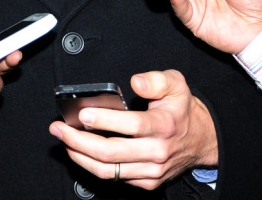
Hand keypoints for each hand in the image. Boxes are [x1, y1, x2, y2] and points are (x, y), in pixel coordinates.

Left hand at [48, 70, 216, 189]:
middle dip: (78, 141)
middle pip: (110, 152)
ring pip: (108, 170)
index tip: (82, 114)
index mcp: (163, 126)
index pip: (130, 126)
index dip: (103, 121)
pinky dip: (93, 166)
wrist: (202, 139)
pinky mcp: (147, 181)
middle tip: (59, 129)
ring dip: (80, 156)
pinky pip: (114, 178)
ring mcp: (151, 169)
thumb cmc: (182, 110)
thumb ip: (155, 80)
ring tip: (64, 141)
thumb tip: (136, 82)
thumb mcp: (176, 84)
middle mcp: (156, 151)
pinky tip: (81, 152)